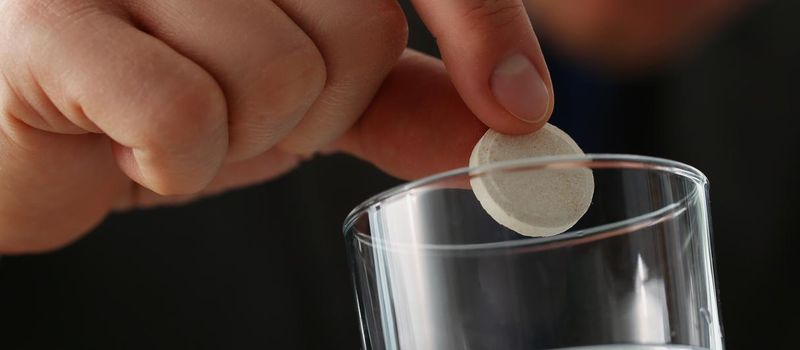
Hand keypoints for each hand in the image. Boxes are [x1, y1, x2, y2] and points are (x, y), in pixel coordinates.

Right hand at [0, 0, 553, 252]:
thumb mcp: (297, 86)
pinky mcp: (51, 14)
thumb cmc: (157, 86)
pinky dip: (173, 163)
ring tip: (173, 120)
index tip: (516, 104)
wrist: (19, 126)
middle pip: (359, 27)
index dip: (479, 20)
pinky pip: (187, 116)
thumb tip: (515, 126)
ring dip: (242, 137)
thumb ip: (399, 94)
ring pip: (281, 75)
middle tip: (242, 108)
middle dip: (322, 105)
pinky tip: (125, 143)